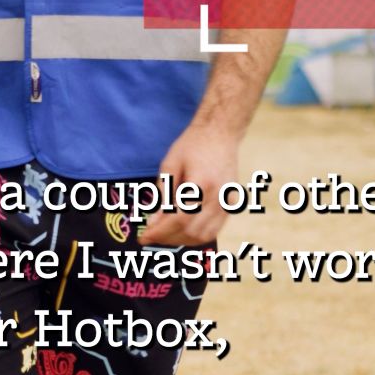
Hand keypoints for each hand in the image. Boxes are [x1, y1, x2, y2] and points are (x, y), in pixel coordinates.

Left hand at [139, 124, 238, 246]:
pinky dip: (195, 236)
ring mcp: (227, 204)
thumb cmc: (193, 144)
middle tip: (149, 235)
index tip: (143, 237)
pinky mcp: (230, 206)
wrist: (220, 133)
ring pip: (203, 236)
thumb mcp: (170, 163)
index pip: (179, 219)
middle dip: (166, 238)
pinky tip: (181, 230)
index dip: (160, 232)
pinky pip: (213, 230)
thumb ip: (162, 192)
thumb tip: (153, 221)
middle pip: (190, 230)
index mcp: (202, 184)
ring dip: (181, 240)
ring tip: (163, 234)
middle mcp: (218, 198)